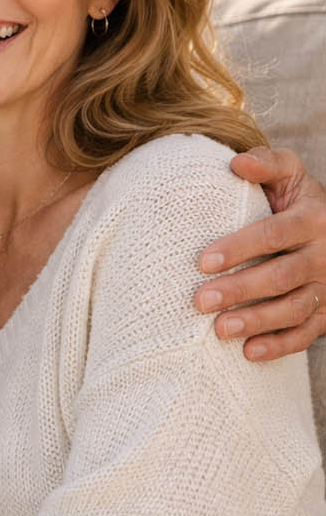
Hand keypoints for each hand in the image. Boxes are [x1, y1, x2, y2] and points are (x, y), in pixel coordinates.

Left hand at [194, 146, 325, 359]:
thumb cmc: (298, 201)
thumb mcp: (291, 175)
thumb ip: (267, 164)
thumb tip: (236, 162)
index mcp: (314, 218)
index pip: (275, 234)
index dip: (240, 248)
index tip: (203, 262)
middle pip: (282, 275)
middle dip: (241, 290)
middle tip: (200, 301)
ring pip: (295, 308)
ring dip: (258, 321)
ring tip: (219, 330)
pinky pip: (307, 333)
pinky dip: (280, 346)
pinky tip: (249, 352)